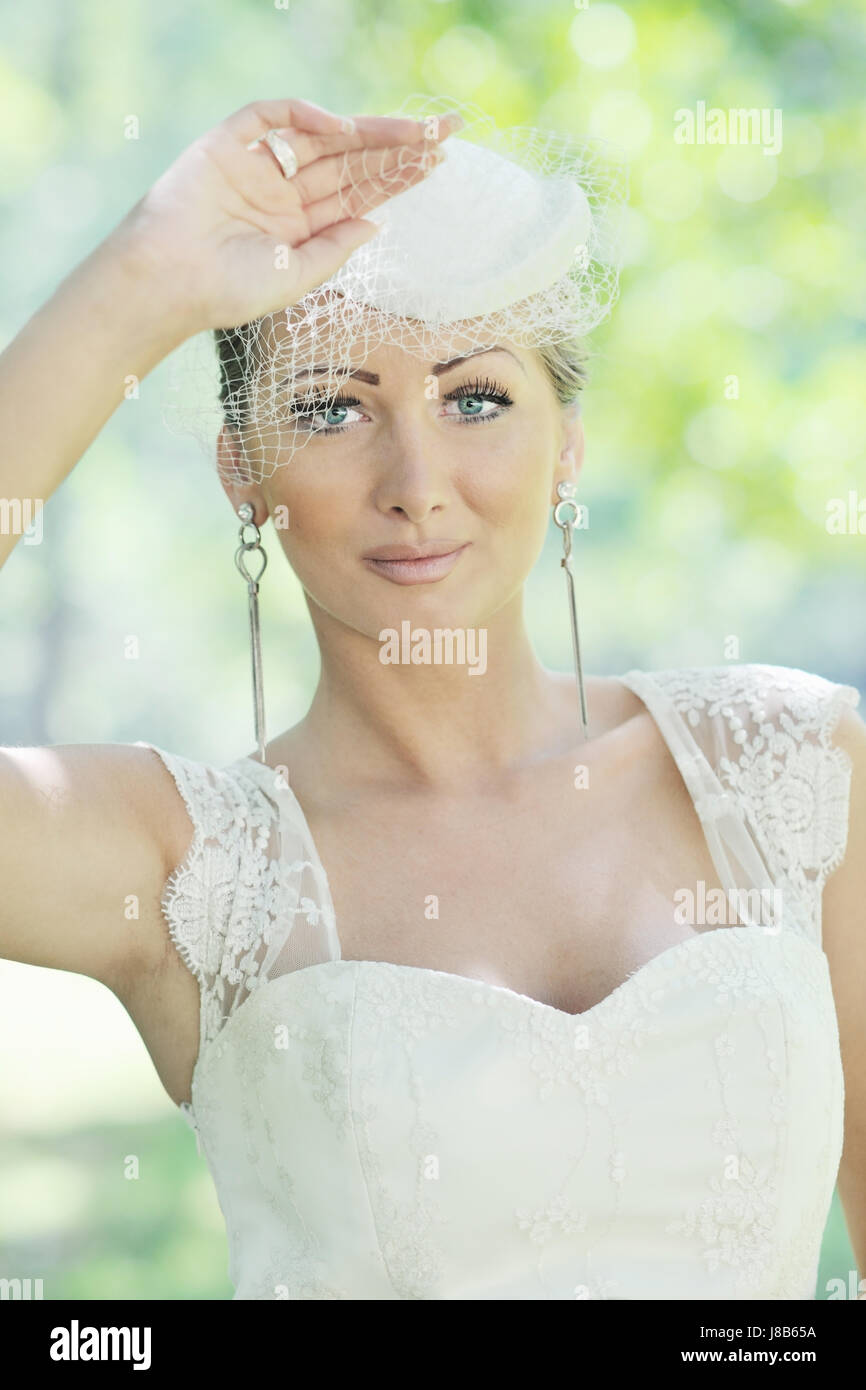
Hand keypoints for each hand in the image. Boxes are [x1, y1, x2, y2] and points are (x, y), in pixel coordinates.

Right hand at [111, 98, 462, 335]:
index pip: (358, 192)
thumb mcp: (298, 277)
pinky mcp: (228, 143)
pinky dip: (304, 114)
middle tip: (444, 133)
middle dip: (396, 147)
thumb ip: (336, 247)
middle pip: (349, 160)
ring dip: (367, 131)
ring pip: (322, 137)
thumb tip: (377, 221)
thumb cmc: (229, 291)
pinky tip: (340, 124)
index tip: (438, 162)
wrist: (169, 282)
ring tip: (413, 132)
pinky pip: (270, 115)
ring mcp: (257, 165)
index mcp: (301, 225)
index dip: (397, 176)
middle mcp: (283, 192)